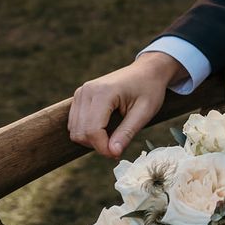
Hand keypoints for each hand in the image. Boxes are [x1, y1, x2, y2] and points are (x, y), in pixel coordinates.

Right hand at [68, 52, 186, 157]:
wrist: (148, 70)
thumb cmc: (149, 88)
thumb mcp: (144, 112)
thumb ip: (127, 133)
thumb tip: (113, 153)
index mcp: (103, 92)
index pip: (92, 130)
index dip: (103, 147)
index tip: (117, 153)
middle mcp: (87, 91)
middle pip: (80, 132)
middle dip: (97, 145)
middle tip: (118, 147)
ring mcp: (81, 92)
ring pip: (74, 129)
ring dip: (91, 140)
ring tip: (113, 137)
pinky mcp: (80, 96)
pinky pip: (75, 122)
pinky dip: (87, 131)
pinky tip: (105, 130)